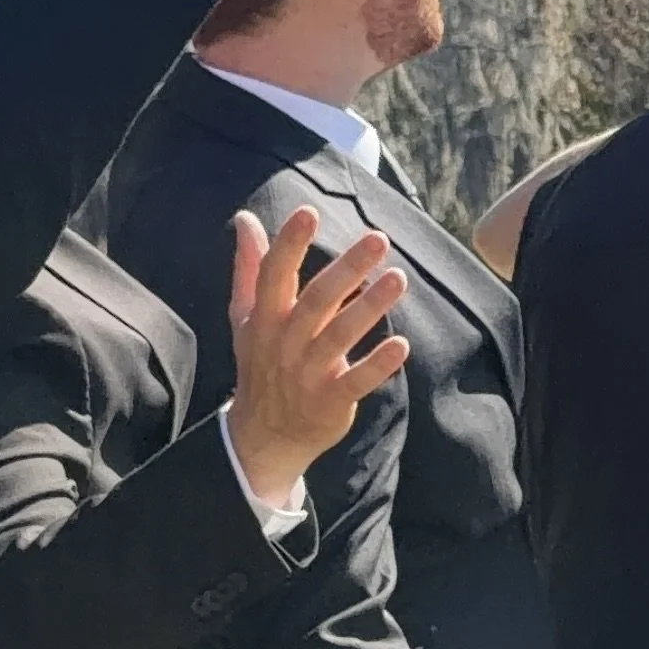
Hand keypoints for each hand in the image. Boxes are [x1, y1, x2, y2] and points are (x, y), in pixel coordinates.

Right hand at [225, 207, 410, 507]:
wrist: (263, 436)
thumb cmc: (261, 363)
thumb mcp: (246, 318)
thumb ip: (249, 267)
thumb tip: (246, 218)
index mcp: (264, 319)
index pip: (273, 275)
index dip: (288, 244)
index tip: (308, 212)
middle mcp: (285, 344)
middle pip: (316, 301)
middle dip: (346, 269)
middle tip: (378, 238)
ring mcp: (307, 374)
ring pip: (339, 337)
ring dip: (370, 307)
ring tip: (398, 278)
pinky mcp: (330, 402)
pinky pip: (356, 381)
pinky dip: (377, 365)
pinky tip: (401, 345)